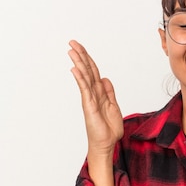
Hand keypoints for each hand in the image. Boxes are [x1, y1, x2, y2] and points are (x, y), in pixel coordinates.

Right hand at [68, 40, 123, 156]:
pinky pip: (84, 89)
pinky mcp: (89, 106)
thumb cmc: (108, 128)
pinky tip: (75, 68)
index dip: (88, 59)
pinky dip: (80, 78)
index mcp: (100, 93)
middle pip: (87, 70)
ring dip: (79, 62)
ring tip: (71, 50)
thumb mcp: (113, 106)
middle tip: (72, 42)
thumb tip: (105, 78)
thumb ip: (109, 92)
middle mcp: (93, 93)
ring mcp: (90, 99)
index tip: (81, 47)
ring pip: (84, 77)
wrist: (106, 143)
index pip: (93, 72)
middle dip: (81, 55)